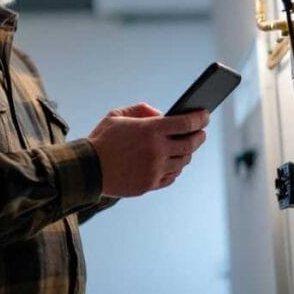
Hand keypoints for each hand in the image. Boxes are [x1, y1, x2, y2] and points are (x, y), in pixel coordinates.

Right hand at [87, 102, 208, 197]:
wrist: (87, 169)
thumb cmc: (102, 139)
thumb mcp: (117, 115)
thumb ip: (141, 110)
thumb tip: (162, 114)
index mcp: (150, 130)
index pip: (186, 123)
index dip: (200, 118)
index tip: (205, 115)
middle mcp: (156, 151)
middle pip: (190, 144)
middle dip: (199, 136)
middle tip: (201, 132)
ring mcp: (154, 170)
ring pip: (183, 162)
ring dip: (187, 153)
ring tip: (186, 147)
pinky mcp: (149, 184)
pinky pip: (171, 177)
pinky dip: (175, 168)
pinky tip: (173, 163)